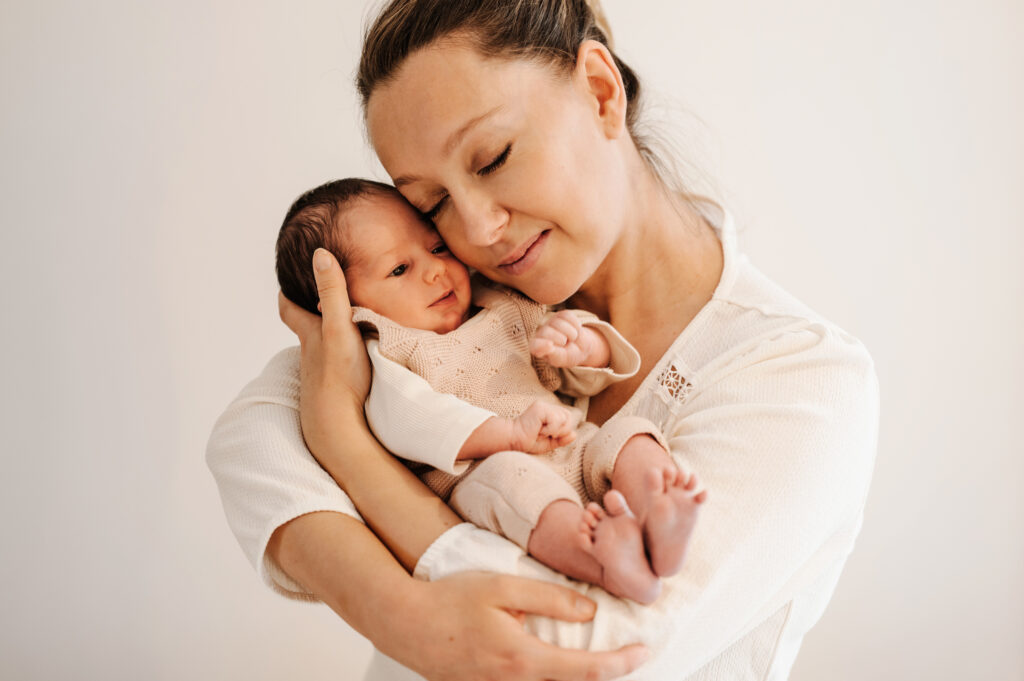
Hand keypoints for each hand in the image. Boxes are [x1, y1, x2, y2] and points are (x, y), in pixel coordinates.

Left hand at [278, 248, 370, 452]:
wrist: (340, 427)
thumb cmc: (339, 375)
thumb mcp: (338, 326)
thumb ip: (332, 292)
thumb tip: (320, 254)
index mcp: (310, 335)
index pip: (289, 310)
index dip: (286, 296)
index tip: (284, 285)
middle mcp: (311, 356)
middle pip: (304, 333)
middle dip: (306, 317)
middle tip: (315, 303)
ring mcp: (322, 379)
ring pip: (320, 355)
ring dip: (327, 344)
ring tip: (341, 334)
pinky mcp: (336, 396)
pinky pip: (336, 374)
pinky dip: (342, 366)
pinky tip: (354, 368)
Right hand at [388, 572, 648, 680]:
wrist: (404, 624)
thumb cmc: (450, 600)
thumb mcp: (502, 587)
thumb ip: (550, 598)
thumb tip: (590, 610)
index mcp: (523, 660)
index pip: (587, 670)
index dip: (622, 663)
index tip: (644, 651)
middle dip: (608, 675)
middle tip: (632, 657)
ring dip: (581, 678)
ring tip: (603, 662)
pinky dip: (555, 680)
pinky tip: (562, 667)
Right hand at [511, 400, 577, 453]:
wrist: (514, 440)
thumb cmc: (528, 441)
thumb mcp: (550, 443)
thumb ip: (562, 439)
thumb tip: (574, 434)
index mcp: (550, 412)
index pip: (568, 417)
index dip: (564, 429)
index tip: (550, 435)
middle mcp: (547, 407)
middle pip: (568, 417)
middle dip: (561, 430)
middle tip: (546, 434)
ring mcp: (543, 406)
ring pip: (564, 418)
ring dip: (555, 430)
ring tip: (542, 432)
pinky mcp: (540, 408)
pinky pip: (555, 419)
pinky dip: (550, 429)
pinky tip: (539, 430)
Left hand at [530, 310, 609, 367]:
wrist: (581, 348)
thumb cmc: (568, 356)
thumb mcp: (561, 359)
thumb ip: (553, 354)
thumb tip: (548, 344)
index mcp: (537, 347)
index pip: (534, 345)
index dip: (541, 345)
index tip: (550, 345)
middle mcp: (541, 333)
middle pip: (548, 332)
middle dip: (561, 339)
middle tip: (565, 345)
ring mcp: (551, 322)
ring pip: (559, 323)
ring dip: (571, 334)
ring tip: (571, 339)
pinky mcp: (561, 315)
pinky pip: (568, 316)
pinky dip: (575, 325)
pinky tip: (574, 330)